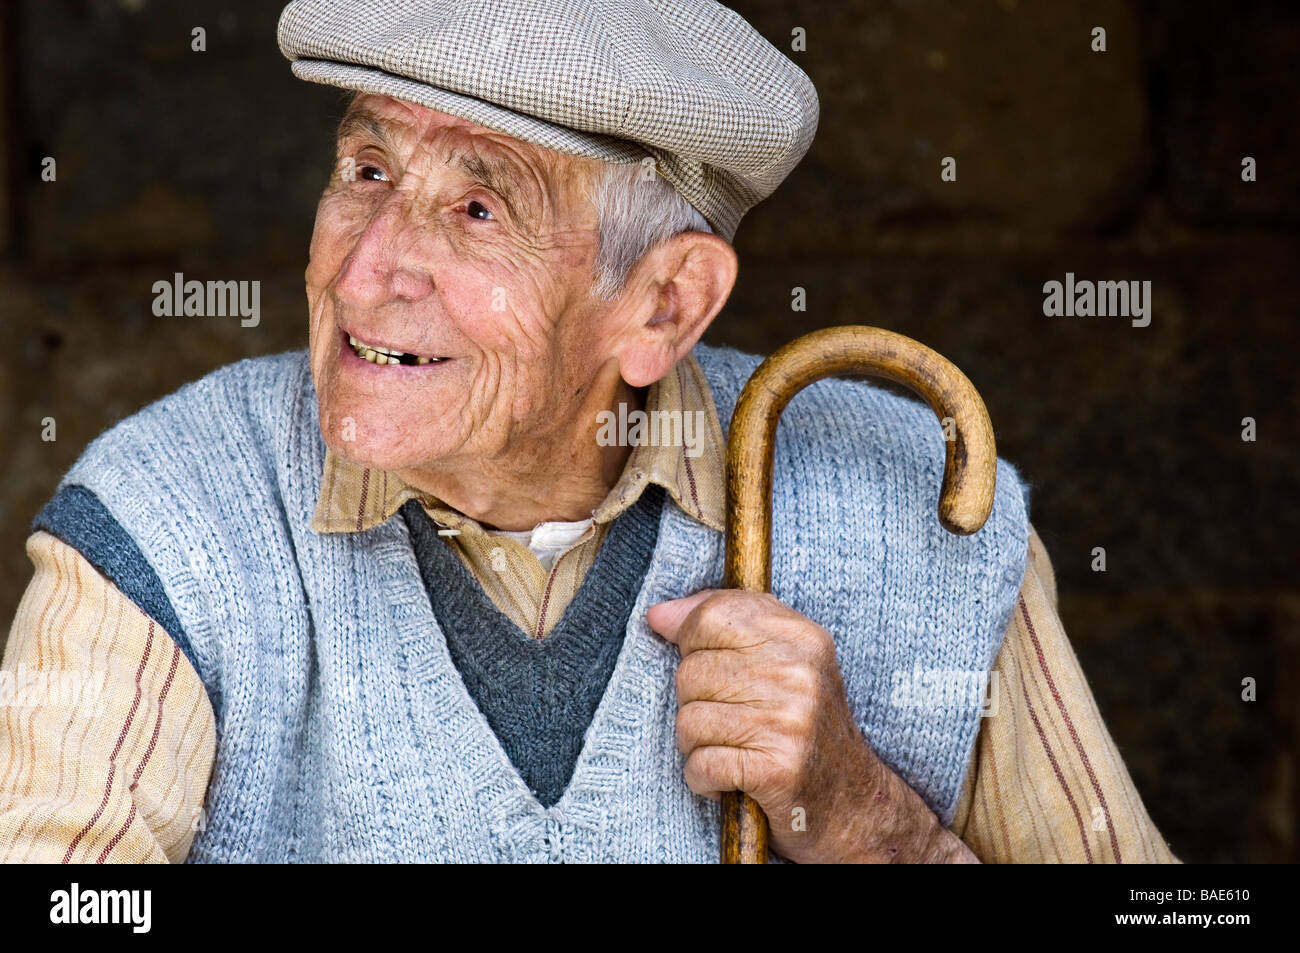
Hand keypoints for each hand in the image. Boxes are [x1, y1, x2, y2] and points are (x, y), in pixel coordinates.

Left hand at [647, 589, 978, 862]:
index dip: (688, 636)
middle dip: (695, 703)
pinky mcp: (777, 769)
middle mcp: (799, 674)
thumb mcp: (782, 663)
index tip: (694, 656)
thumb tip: (660, 614)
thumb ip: (727, 626)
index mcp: (802, 638)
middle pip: (692, 671)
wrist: (853, 803)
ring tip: (731, 750)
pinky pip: (701, 764)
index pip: (716, 614)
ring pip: (689, 720)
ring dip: (697, 745)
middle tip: (729, 722)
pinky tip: (728, 780)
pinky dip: (703, 779)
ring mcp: (790, 722)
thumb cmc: (803, 728)